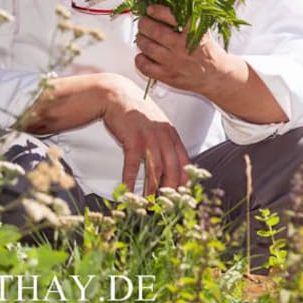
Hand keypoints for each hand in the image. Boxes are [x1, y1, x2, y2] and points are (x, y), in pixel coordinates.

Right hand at [21, 72, 189, 194]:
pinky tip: (127, 192)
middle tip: (165, 208)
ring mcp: (149, 138)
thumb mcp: (156, 125)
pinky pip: (133, 165)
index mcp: (172, 134)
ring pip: (156, 170)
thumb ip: (165, 142)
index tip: (183, 198)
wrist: (116, 95)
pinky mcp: (132, 139)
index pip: (185, 163)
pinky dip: (131, 181)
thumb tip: (169, 164)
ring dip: (151, 191)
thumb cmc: (135, 112)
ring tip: (147, 206)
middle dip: (170, 192)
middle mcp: (164, 137)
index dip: (185, 182)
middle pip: (173, 170)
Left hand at [135, 5, 245, 96]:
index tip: (151, 9)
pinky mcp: (168, 76)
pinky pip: (145, 66)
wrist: (216, 75)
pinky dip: (140, 59)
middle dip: (144, 24)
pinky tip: (143, 55)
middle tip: (144, 22)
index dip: (156, 10)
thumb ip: (185, 18)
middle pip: (153, 30)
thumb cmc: (206, 50)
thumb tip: (163, 6)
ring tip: (142, 37)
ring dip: (140, 39)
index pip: (169, 15)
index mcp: (193, 31)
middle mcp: (182, 46)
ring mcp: (174, 62)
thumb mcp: (201, 29)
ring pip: (147, 47)